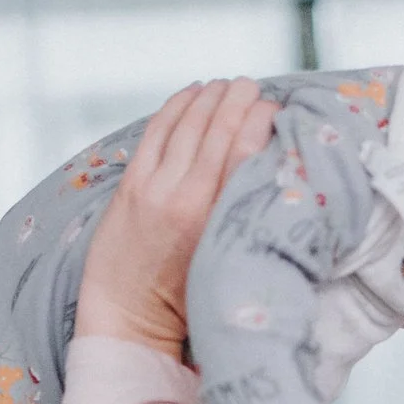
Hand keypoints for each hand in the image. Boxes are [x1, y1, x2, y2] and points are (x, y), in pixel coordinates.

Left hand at [74, 78, 276, 356]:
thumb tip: (274, 175)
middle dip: (238, 99)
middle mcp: (185, 197)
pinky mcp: (131, 185)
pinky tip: (192, 93)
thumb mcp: (229, 263)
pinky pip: (156, 131)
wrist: (129, 319)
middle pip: (217, 129)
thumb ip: (246, 219)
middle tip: (254, 85)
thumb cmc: (189, 302)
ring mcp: (153, 187)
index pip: (245, 152)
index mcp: (216, 221)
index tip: (275, 108)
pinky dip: (176, 106)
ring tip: (226, 84)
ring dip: (209, 97)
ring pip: (187, 123)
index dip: (261, 120)